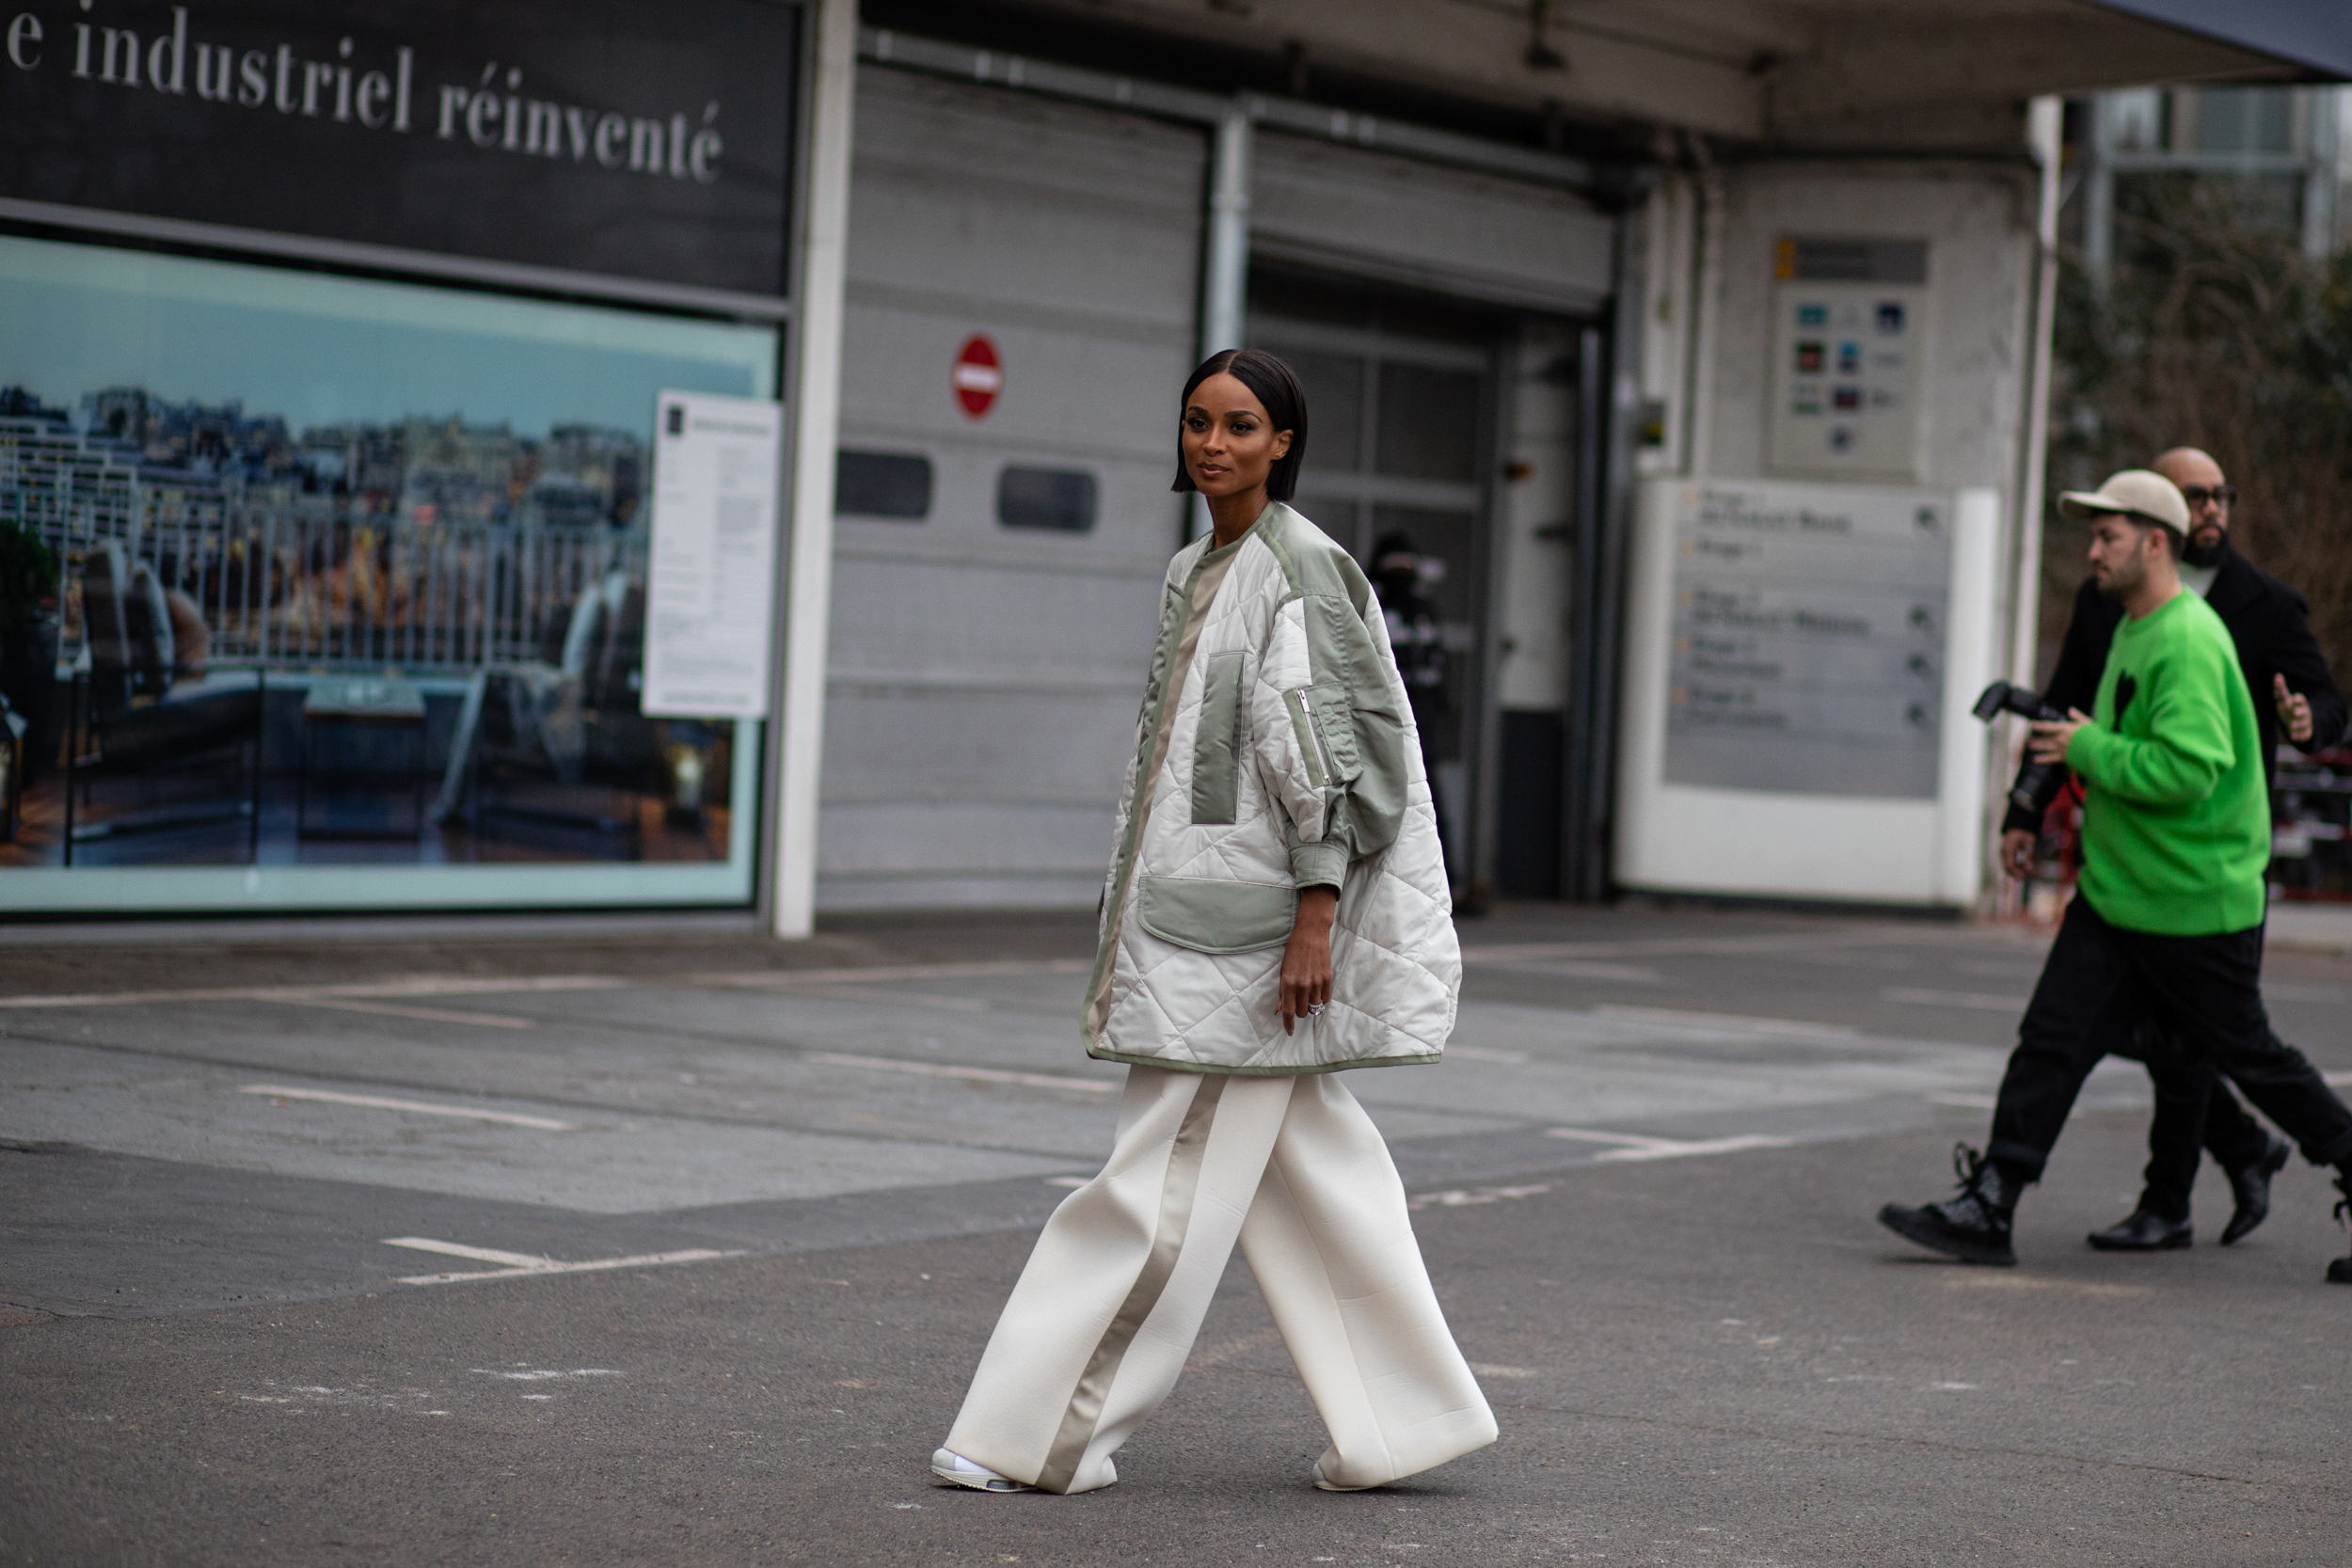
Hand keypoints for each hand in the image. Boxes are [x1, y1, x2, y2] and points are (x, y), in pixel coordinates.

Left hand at [1278, 885, 1337, 1035]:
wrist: (1310, 934)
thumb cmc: (1293, 951)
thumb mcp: (1283, 971)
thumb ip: (1282, 993)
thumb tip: (1279, 1011)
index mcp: (1288, 983)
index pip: (1287, 1011)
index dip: (1288, 1024)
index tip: (1289, 1031)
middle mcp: (1303, 985)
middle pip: (1301, 1012)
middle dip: (1298, 1010)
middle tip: (1297, 1001)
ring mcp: (1316, 982)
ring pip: (1314, 1007)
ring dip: (1309, 1004)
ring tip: (1307, 992)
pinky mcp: (1327, 978)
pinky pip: (1324, 999)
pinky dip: (1320, 999)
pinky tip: (1316, 990)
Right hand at [2000, 829, 2036, 881]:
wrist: (2018, 826)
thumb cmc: (2024, 834)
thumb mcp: (2029, 843)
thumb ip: (2029, 856)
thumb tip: (2030, 869)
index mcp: (2008, 849)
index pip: (2010, 865)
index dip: (2017, 873)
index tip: (2024, 877)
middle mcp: (2004, 853)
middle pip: (2007, 868)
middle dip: (2015, 874)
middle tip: (2025, 877)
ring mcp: (2003, 853)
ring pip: (2007, 867)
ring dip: (2015, 871)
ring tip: (2024, 872)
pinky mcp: (2005, 854)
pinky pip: (2008, 864)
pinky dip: (2015, 868)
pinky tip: (2021, 867)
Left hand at [2027, 708, 2090, 764]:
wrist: (2098, 751)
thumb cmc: (2095, 735)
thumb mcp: (2087, 723)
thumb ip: (2077, 717)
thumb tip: (2070, 710)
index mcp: (2066, 729)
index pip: (2048, 726)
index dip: (2039, 725)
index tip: (2031, 724)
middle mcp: (2061, 739)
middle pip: (2045, 738)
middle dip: (2036, 738)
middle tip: (2028, 738)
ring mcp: (2061, 749)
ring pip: (2046, 747)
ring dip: (2037, 746)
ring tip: (2029, 746)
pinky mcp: (2064, 758)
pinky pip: (2051, 758)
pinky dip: (2043, 759)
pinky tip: (2036, 760)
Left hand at [2275, 673, 2313, 744]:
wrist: (2299, 722)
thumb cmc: (2289, 707)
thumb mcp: (2285, 698)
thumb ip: (2280, 688)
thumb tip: (2277, 675)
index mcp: (2299, 703)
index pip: (2300, 700)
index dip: (2297, 699)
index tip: (2294, 697)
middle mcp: (2304, 712)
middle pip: (2304, 712)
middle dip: (2300, 712)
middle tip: (2295, 712)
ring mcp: (2305, 722)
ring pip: (2304, 724)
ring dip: (2298, 724)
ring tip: (2292, 726)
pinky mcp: (2306, 732)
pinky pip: (2304, 735)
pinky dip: (2300, 736)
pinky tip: (2294, 737)